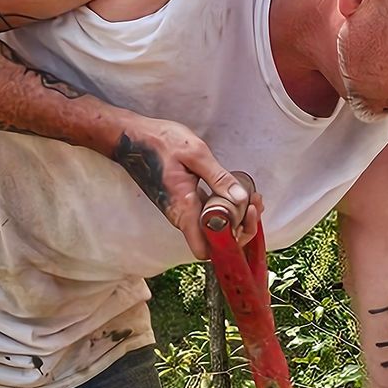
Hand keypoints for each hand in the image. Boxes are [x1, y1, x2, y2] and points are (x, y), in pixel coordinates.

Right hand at [111, 116, 259, 257]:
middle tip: (254, 202)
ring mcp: (182, 212)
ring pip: (213, 228)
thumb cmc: (160, 143)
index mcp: (183, 209)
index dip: (230, 241)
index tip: (244, 217)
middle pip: (215, 241)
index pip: (205, 249)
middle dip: (241, 227)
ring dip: (236, 217)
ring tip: (251, 196)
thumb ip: (218, 178)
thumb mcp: (195, 154)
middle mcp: (181, 217)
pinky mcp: (184, 204)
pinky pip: (208, 216)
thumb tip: (240, 199)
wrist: (132, 138)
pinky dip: (225, 208)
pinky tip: (237, 193)